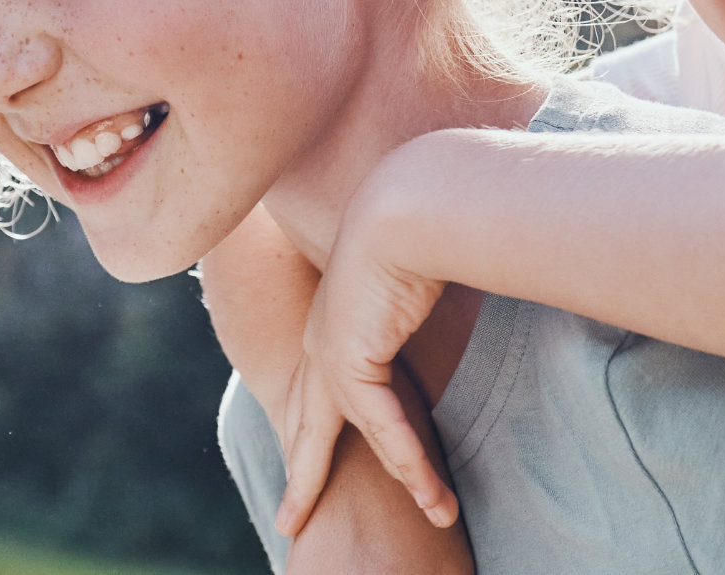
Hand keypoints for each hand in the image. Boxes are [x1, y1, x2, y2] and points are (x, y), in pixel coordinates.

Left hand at [274, 251, 454, 535]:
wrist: (405, 206)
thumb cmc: (416, 228)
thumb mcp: (410, 274)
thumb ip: (414, 300)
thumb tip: (434, 295)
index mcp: (332, 323)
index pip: (319, 392)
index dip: (310, 431)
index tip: (303, 461)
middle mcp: (322, 344)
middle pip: (309, 427)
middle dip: (303, 476)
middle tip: (290, 519)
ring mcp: (331, 355)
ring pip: (357, 437)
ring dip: (405, 479)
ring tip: (432, 515)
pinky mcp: (351, 361)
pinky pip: (384, 425)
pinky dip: (409, 458)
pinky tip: (427, 489)